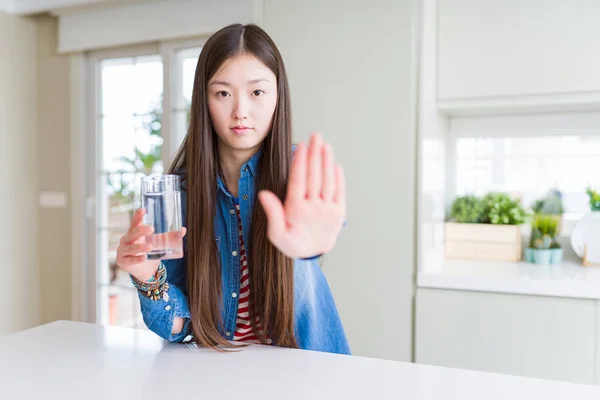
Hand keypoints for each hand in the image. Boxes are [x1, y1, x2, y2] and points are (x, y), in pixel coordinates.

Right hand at [116, 208, 186, 281]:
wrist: (145, 270)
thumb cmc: (150, 252)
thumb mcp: (159, 243)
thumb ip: (169, 236)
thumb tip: (183, 229)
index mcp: (134, 233)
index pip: (135, 222)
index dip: (138, 216)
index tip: (143, 209)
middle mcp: (126, 240)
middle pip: (132, 233)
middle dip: (140, 230)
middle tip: (151, 229)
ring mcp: (123, 251)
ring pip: (131, 247)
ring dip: (140, 247)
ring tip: (151, 247)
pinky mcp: (123, 262)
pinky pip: (131, 260)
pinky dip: (137, 259)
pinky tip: (144, 258)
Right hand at [258, 133, 345, 258]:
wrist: (312, 255)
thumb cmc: (292, 242)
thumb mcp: (276, 233)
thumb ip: (272, 213)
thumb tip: (263, 194)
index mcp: (297, 210)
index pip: (298, 180)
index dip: (300, 161)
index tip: (301, 145)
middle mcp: (314, 208)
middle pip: (314, 176)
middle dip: (314, 154)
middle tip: (315, 136)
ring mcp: (328, 209)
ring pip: (328, 181)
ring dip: (327, 161)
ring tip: (325, 145)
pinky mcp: (339, 212)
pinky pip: (340, 192)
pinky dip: (339, 178)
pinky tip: (335, 164)